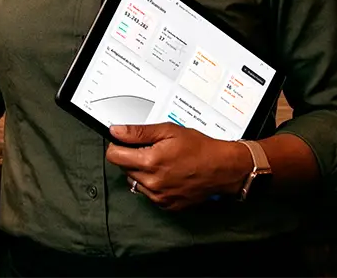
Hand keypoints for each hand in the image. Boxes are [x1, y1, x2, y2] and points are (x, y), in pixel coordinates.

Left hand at [105, 123, 250, 210]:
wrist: (222, 168)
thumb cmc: (200, 148)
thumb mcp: (168, 131)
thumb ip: (138, 132)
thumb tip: (116, 131)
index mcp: (150, 162)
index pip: (114, 156)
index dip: (118, 145)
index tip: (124, 142)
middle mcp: (152, 182)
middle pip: (124, 168)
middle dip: (132, 157)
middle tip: (151, 149)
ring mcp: (159, 196)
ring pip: (135, 181)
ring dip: (142, 171)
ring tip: (161, 162)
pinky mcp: (166, 205)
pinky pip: (148, 193)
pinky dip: (153, 184)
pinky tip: (167, 174)